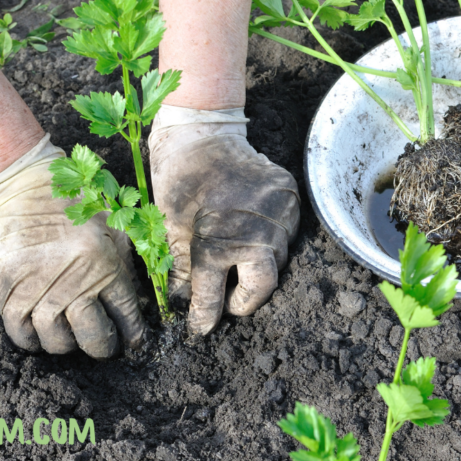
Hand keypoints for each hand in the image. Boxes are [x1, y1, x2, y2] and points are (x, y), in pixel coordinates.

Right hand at [0, 136, 145, 357]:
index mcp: (106, 264)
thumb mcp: (113, 228)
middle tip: (102, 345)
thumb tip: (137, 307)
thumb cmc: (75, 204)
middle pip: (93, 336)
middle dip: (103, 348)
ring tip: (69, 334)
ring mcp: (40, 285)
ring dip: (65, 344)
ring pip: (56, 340)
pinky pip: (19, 331)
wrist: (25, 183)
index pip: (127, 316)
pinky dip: (30, 341)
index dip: (133, 337)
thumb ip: (125, 266)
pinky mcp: (10, 286)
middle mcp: (76, 279)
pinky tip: (39, 333)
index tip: (133, 343)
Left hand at [148, 107, 299, 334]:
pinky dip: (271, 240)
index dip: (205, 316)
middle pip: (262, 287)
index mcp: (216, 245)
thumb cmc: (180, 179)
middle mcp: (254, 235)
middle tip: (228, 302)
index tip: (200, 327)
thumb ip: (181, 270)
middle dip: (244, 300)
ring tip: (238, 261)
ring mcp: (278, 216)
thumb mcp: (169, 228)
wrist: (203, 133)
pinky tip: (253, 232)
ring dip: (258, 267)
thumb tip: (183, 304)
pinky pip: (288, 233)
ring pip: (278, 260)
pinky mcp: (291, 199)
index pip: (212, 297)